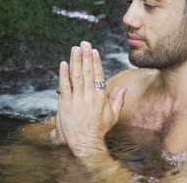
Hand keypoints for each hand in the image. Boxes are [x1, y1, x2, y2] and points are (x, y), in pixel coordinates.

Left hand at [57, 41, 125, 155]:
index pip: (98, 75)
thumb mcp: (113, 115)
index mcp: (100, 97)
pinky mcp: (66, 105)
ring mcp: (77, 100)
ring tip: (75, 49)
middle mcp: (89, 96)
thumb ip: (118, 100)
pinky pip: (65, 87)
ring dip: (76, 61)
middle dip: (85, 56)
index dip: (95, 62)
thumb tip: (123, 88)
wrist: (86, 143)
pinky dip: (64, 75)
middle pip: (87, 72)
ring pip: (76, 76)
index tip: (94, 51)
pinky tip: (63, 64)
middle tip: (84, 43)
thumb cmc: (99, 130)